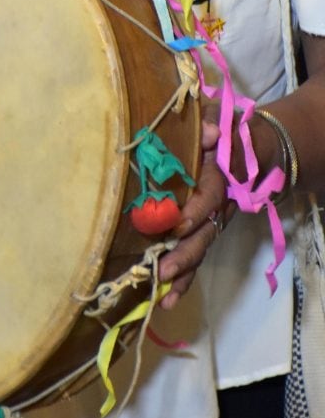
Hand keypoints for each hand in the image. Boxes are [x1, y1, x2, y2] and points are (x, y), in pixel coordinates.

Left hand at [156, 113, 229, 309]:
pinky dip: (184, 277)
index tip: (178, 222)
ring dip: (183, 274)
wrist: (255, 146)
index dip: (196, 209)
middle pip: (205, 233)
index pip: (210, 195)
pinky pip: (197, 253)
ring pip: (201, 249)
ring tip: (162, 297)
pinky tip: (166, 297)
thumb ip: (213, 125)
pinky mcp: (207, 228)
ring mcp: (215, 219)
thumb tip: (210, 132)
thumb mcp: (222, 120)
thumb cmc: (228, 130)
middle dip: (185, 253)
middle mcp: (221, 203)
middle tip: (164, 271)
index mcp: (221, 175)